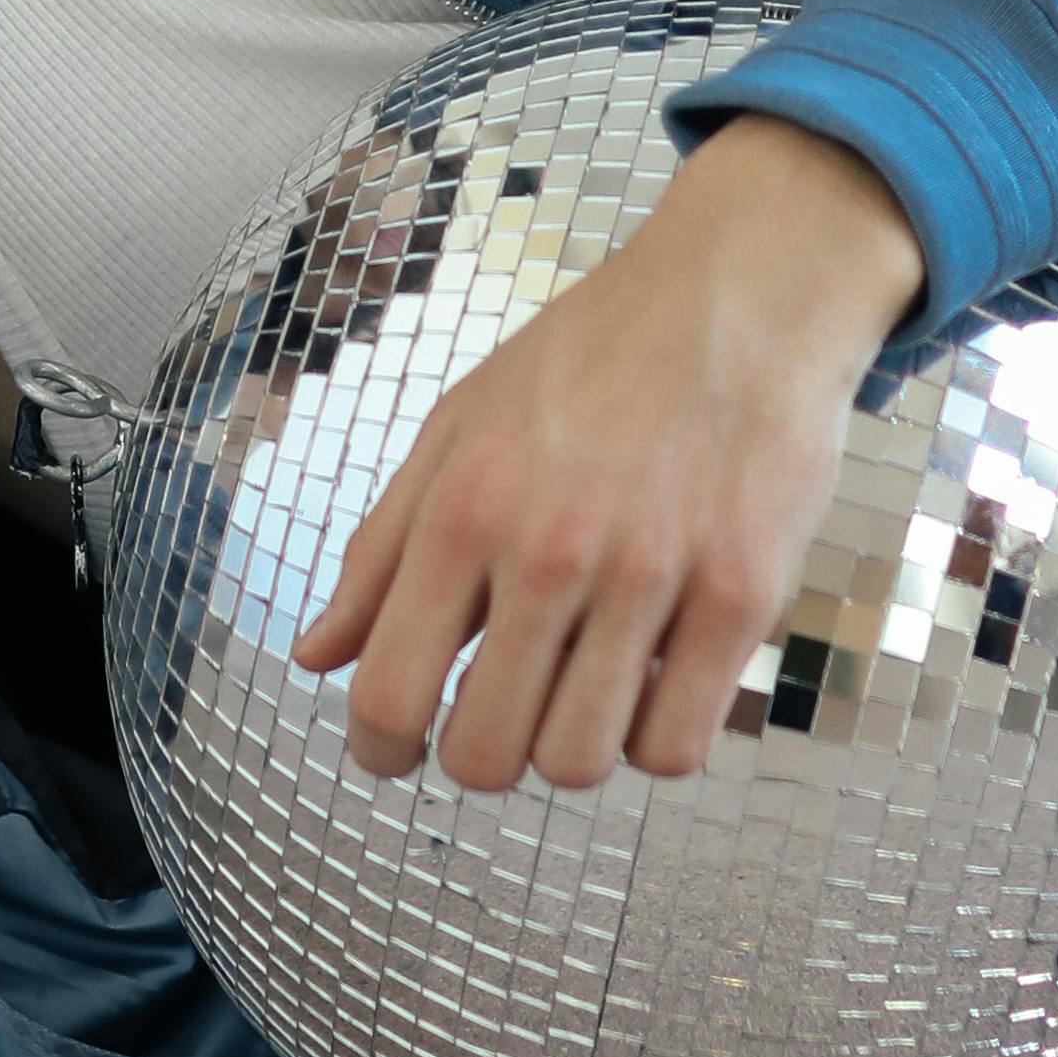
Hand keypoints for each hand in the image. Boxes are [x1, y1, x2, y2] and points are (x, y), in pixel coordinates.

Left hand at [292, 120, 926, 795]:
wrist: (739, 292)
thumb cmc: (592, 357)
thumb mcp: (459, 427)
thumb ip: (381, 550)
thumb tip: (315, 657)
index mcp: (463, 507)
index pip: (389, 695)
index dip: (381, 750)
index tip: (399, 751)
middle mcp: (549, 549)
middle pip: (486, 755)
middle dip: (483, 754)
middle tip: (507, 707)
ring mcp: (651, 576)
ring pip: (581, 764)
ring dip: (574, 745)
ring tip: (586, 682)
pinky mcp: (742, 597)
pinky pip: (676, 746)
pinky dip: (656, 736)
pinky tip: (654, 675)